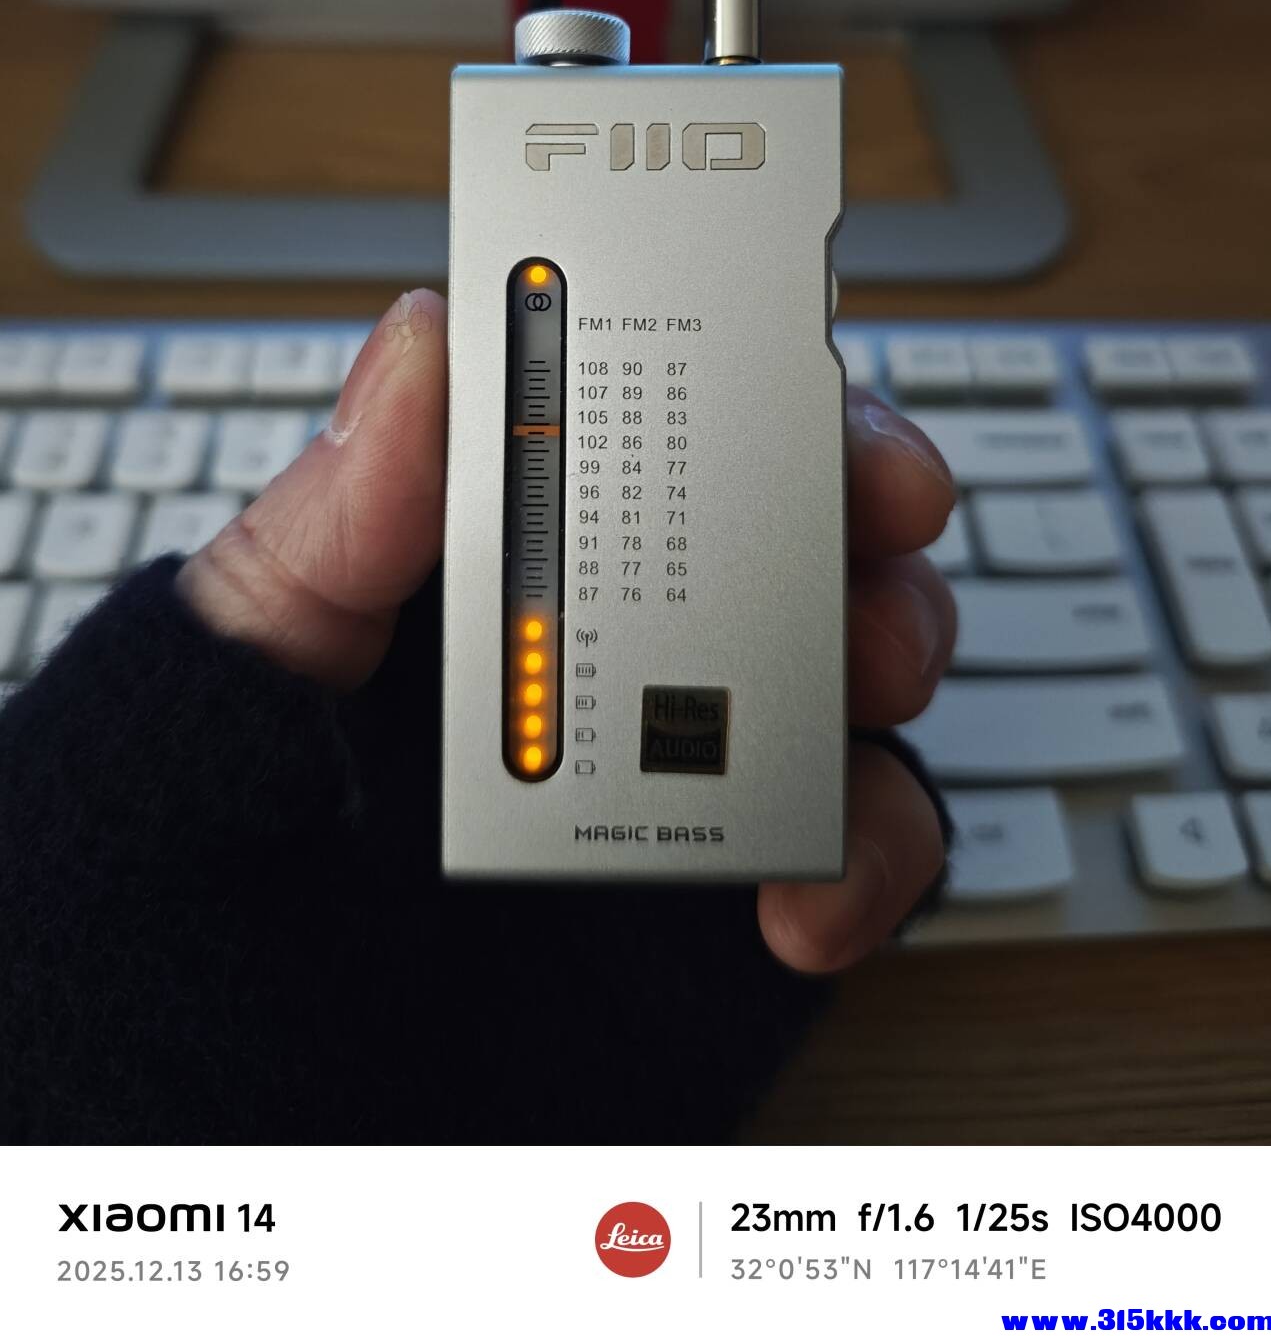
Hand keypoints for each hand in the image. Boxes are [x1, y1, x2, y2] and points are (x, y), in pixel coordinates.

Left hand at [177, 290, 954, 974]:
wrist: (261, 1077)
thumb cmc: (228, 837)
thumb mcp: (253, 657)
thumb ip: (338, 518)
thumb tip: (419, 346)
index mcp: (501, 555)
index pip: (632, 422)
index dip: (726, 366)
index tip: (787, 346)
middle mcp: (608, 634)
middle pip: (780, 514)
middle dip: (852, 488)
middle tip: (885, 496)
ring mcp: (683, 749)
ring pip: (849, 652)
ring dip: (888, 643)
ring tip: (870, 677)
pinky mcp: (741, 872)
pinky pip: (861, 838)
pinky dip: (873, 854)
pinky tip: (804, 896)